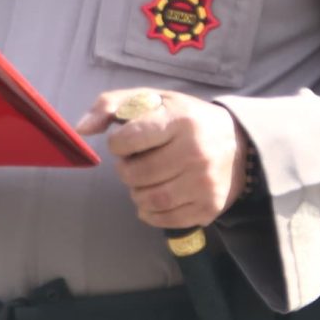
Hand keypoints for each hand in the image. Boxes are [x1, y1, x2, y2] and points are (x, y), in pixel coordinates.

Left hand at [76, 89, 248, 230]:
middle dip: (127, 169)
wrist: (239, 145)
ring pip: (148, 199)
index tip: (128, 140)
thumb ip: (112, 105)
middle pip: (135, 174)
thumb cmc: (187, 120)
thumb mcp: (153, 100)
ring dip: (137, 192)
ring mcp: (204, 183)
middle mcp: (195, 152)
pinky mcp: (208, 208)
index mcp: (181, 120)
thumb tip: (81, 128)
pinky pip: (164, 219)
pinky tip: (156, 197)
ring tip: (146, 180)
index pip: (128, 139)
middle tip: (137, 162)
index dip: (118, 143)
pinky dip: (151, 211)